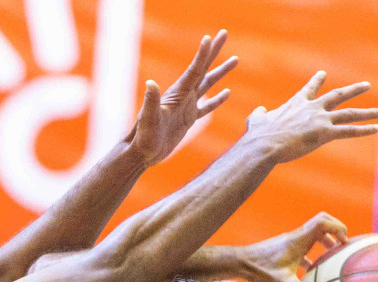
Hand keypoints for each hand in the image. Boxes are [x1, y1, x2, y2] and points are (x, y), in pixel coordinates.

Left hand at [124, 31, 236, 166]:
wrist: (141, 152)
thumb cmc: (143, 137)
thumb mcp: (148, 119)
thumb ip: (151, 101)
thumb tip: (150, 83)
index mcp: (177, 93)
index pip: (194, 70)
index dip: (202, 54)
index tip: (211, 37)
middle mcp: (183, 96)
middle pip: (203, 69)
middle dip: (214, 51)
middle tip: (224, 33)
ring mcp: (186, 107)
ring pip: (208, 84)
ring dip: (221, 72)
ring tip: (235, 59)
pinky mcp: (188, 120)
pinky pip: (207, 107)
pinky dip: (217, 100)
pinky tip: (227, 92)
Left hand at [236, 213, 348, 281]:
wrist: (241, 263)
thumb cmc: (259, 269)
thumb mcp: (280, 281)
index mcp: (299, 239)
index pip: (323, 222)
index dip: (338, 227)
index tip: (344, 243)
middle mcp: (297, 237)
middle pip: (322, 222)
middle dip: (336, 230)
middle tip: (343, 245)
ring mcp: (291, 242)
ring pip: (314, 234)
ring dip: (326, 242)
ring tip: (333, 257)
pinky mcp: (286, 249)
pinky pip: (306, 246)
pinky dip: (314, 253)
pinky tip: (314, 270)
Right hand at [245, 71, 377, 163]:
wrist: (265, 144)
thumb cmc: (258, 135)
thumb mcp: (256, 121)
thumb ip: (260, 114)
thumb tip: (260, 111)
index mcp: (297, 103)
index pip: (310, 89)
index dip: (317, 81)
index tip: (323, 74)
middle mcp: (313, 108)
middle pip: (338, 96)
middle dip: (353, 90)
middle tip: (366, 85)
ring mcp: (321, 120)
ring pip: (349, 113)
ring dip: (367, 112)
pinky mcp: (325, 133)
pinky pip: (349, 131)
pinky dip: (363, 129)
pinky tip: (376, 128)